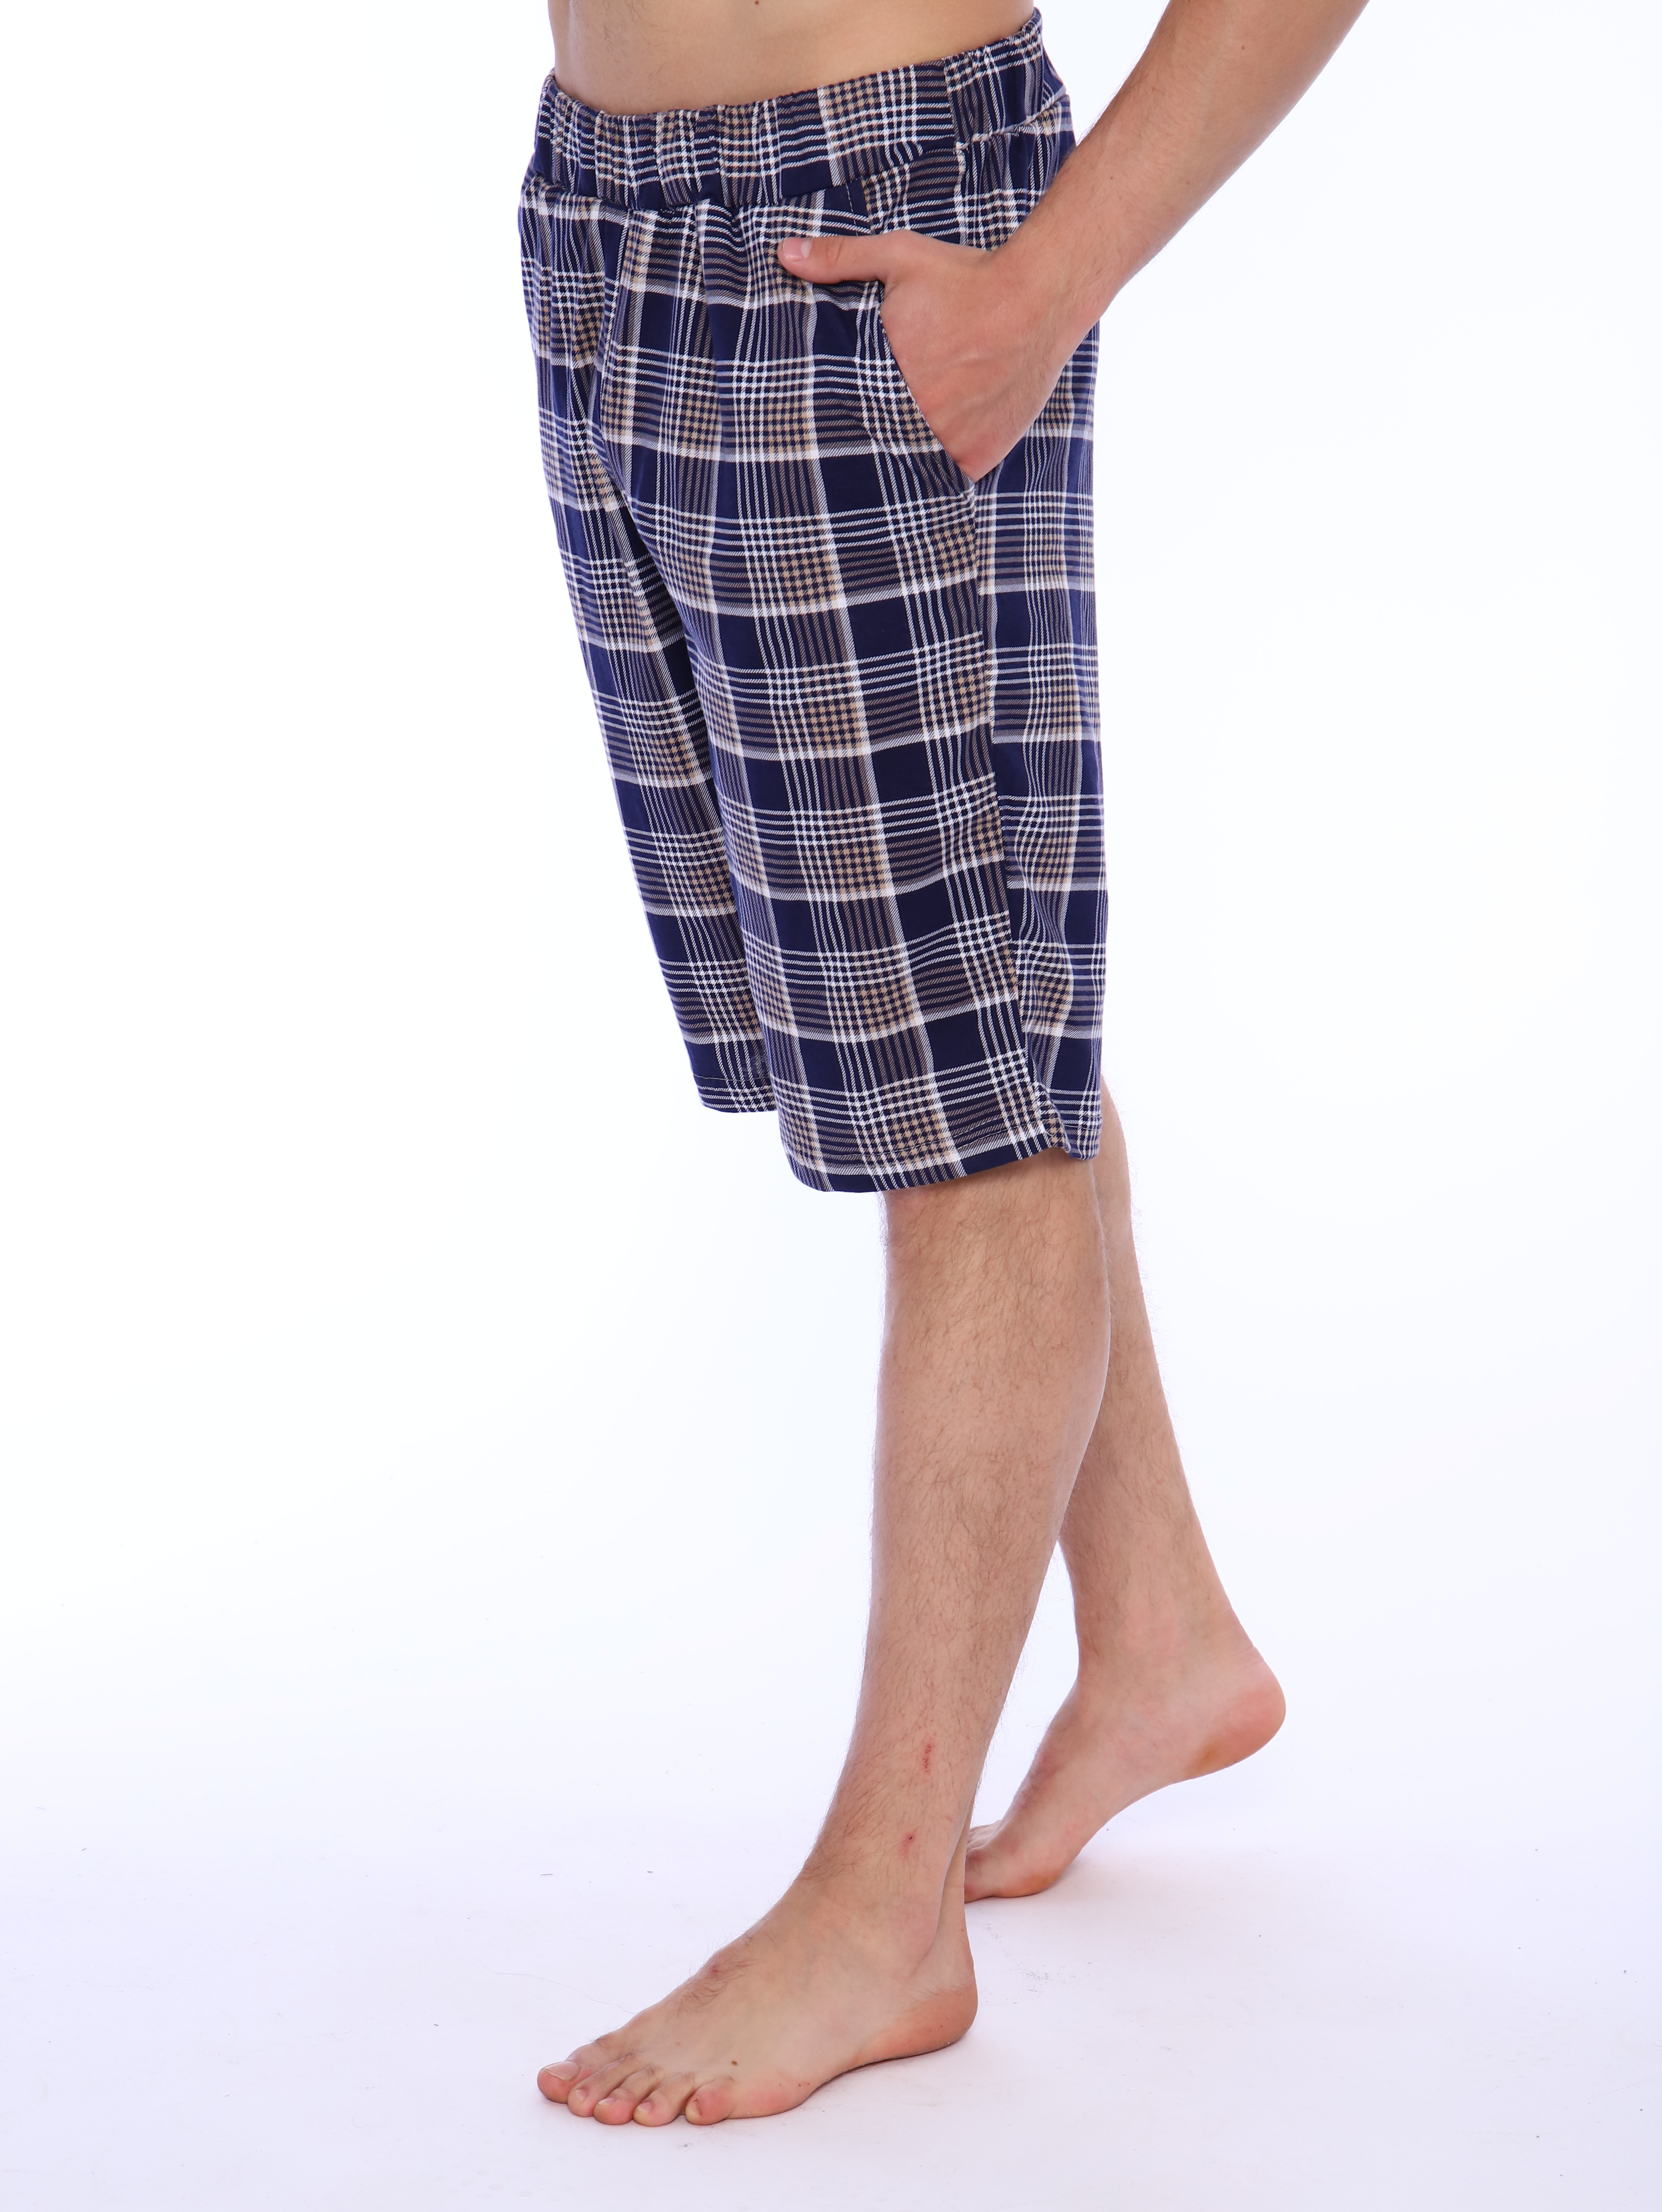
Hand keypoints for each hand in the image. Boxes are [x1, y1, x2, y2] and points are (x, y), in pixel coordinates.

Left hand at [777, 230, 1065, 482]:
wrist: (1040, 298)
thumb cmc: (968, 278)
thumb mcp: (900, 259)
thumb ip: (840, 260)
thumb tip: (784, 253)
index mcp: (886, 384)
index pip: (849, 418)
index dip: (846, 418)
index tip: (844, 414)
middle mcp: (917, 423)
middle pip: (882, 445)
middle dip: (877, 437)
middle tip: (882, 428)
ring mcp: (950, 446)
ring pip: (914, 465)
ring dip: (909, 455)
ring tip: (912, 436)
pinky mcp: (979, 458)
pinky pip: (950, 476)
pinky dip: (945, 463)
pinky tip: (943, 444)